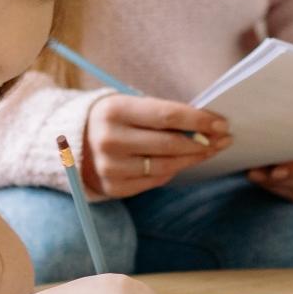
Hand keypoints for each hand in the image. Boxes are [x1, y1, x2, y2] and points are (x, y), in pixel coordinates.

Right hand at [83, 95, 230, 198]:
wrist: (69, 144)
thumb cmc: (111, 119)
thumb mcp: (128, 106)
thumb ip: (161, 114)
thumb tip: (205, 125)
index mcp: (115, 110)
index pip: (167, 115)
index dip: (199, 120)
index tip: (222, 123)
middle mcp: (110, 139)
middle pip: (171, 143)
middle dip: (203, 142)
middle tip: (224, 139)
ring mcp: (111, 167)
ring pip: (166, 165)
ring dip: (194, 158)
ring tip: (210, 150)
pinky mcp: (114, 187)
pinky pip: (155, 180)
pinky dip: (173, 170)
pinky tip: (185, 161)